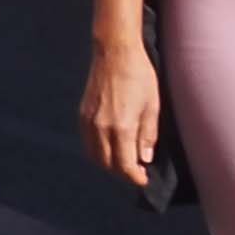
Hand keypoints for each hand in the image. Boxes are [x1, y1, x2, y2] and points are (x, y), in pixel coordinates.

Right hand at [80, 35, 160, 190]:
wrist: (115, 53)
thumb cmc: (140, 77)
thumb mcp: (152, 107)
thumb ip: (148, 135)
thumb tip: (144, 158)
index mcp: (120, 127)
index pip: (124, 165)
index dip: (134, 177)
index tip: (143, 181)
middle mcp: (100, 127)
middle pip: (107, 164)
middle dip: (122, 173)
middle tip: (137, 173)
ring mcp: (88, 121)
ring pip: (94, 155)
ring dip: (109, 164)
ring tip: (126, 162)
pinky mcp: (82, 114)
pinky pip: (87, 142)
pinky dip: (98, 151)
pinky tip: (111, 148)